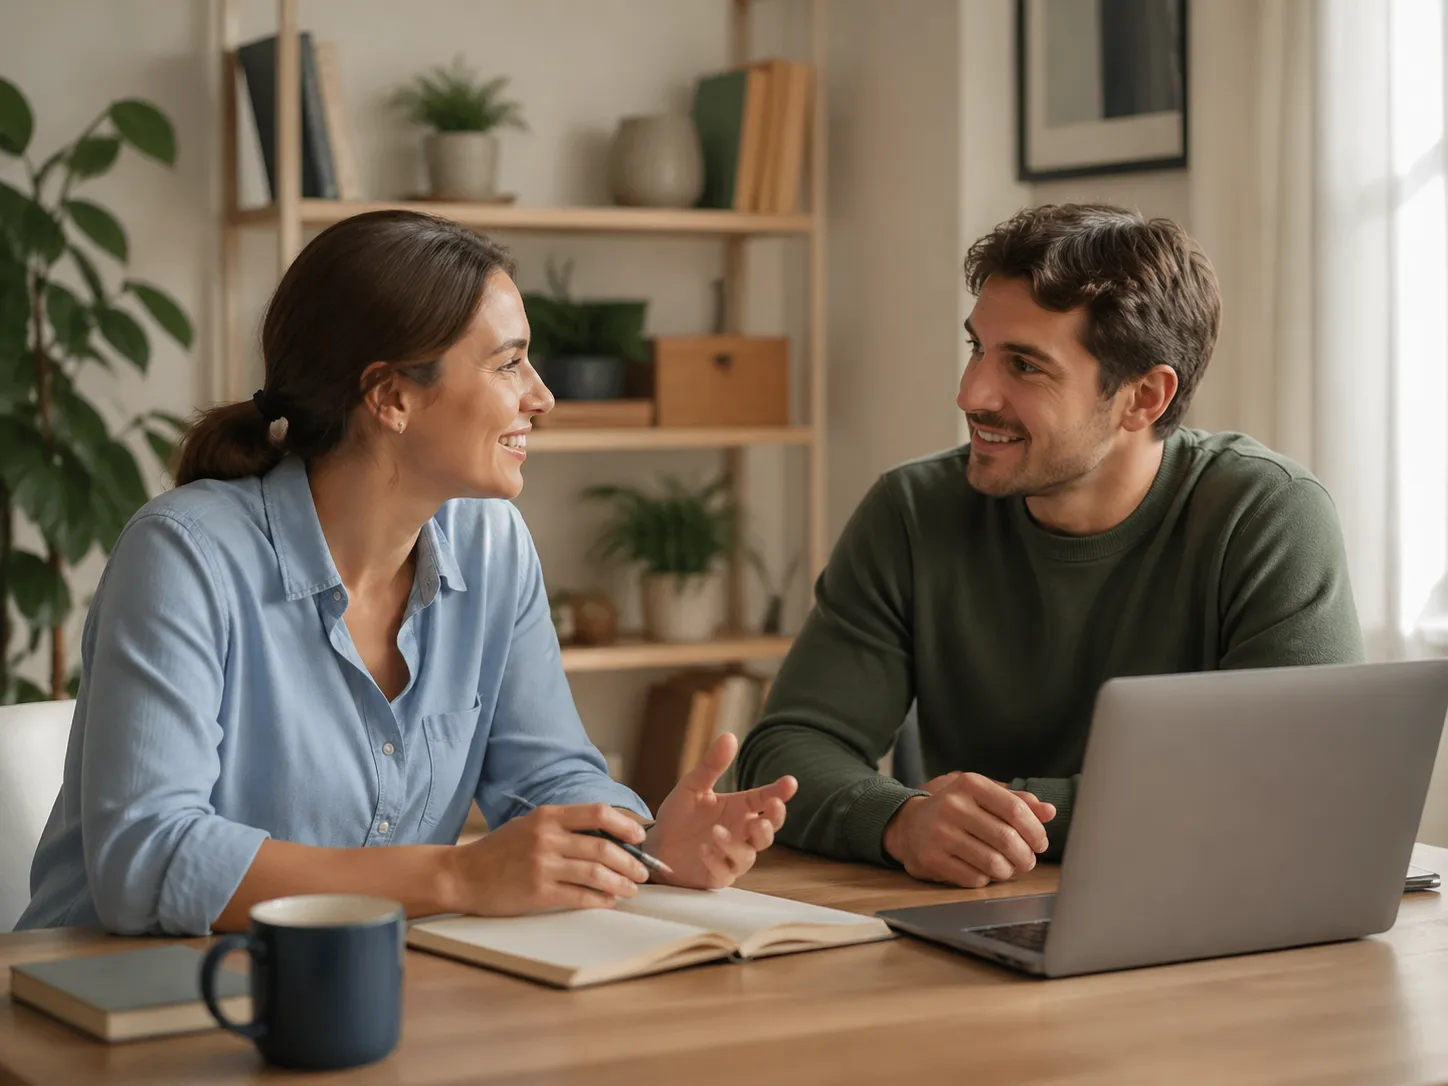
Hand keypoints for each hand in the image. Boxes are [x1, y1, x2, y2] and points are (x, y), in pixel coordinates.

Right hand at [441, 803, 652, 914]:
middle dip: (630, 861)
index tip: (640, 837)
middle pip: (603, 846)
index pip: (597, 813)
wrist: (462, 875)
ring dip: (621, 882)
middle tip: (643, 872)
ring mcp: (542, 865)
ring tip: (632, 890)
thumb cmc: (500, 850)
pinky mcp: (537, 892)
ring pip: (596, 873)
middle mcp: (547, 837)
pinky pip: (579, 896)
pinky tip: (609, 902)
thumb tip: (607, 835)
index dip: (625, 825)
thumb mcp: (530, 825)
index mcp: (547, 816)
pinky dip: (600, 900)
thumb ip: (563, 826)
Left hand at [644, 733, 797, 889]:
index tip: (790, 783)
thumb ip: (712, 765)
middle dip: (772, 823)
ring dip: (735, 844)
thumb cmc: (679, 816)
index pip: (766, 800)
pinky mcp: (717, 875)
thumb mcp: (692, 786)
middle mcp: (740, 833)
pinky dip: (717, 860)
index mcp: (739, 808)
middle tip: (766, 813)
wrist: (654, 846)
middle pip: (768, 831)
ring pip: (748, 855)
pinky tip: (705, 849)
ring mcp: (731, 856)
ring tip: (717, 832)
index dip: (780, 792)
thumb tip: (730, 736)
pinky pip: (725, 871)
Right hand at [882, 771, 1055, 888]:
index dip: (1035, 831)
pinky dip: (985, 879)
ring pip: (993, 863)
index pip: (1016, 809)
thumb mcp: (982, 795)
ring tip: (1008, 867)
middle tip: (1028, 861)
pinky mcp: (932, 859)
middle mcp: (953, 806)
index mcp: (970, 785)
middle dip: (1026, 856)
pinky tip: (982, 870)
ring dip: (1008, 870)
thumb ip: (1016, 801)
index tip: (1040, 842)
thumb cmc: (955, 809)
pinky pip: (974, 878)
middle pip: (1007, 839)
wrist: (907, 824)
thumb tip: (1050, 811)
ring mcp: (940, 834)